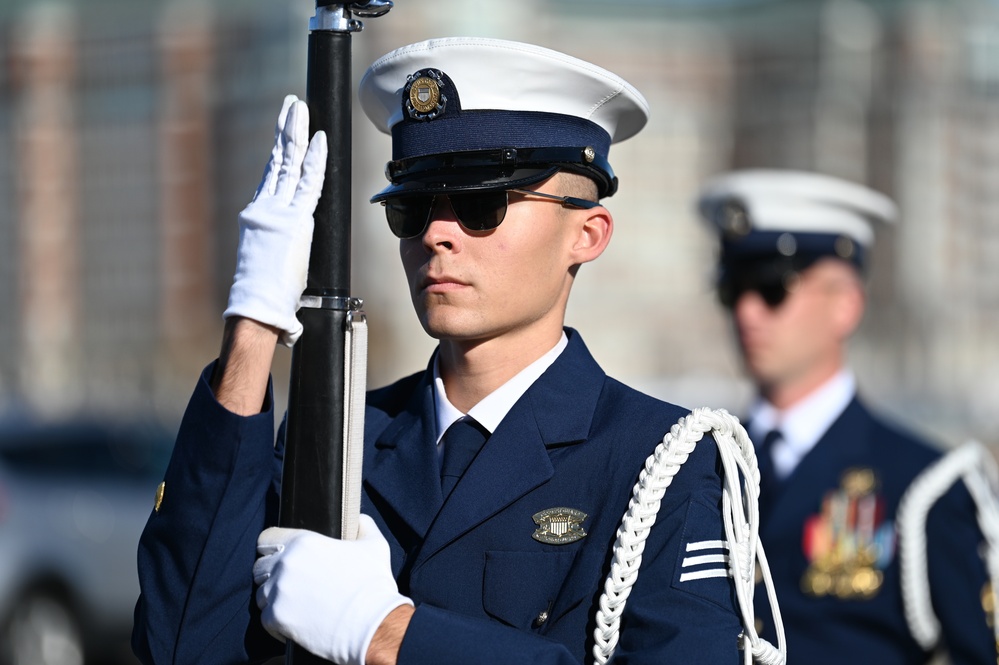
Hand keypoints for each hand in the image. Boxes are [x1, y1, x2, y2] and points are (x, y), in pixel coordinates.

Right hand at [223, 94, 326, 346]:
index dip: (281, 152)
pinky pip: (308, 183)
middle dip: (286, 131)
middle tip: (291, 107)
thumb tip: (286, 267)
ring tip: (299, 109)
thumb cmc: (262, 297)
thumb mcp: (270, 266)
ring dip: (296, 134)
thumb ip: (278, 256)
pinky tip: (320, 140)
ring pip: (289, 164)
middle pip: (278, 161)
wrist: (255, 306)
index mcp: (260, 217)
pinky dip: (315, 161)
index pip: (273, 176)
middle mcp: (265, 208)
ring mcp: (278, 211)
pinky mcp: (294, 219)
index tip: (287, 132)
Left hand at [254, 515, 412, 664]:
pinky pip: (265, 619)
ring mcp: (278, 592)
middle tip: (292, 584)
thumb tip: (359, 520)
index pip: (266, 538)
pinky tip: (295, 624)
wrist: (372, 624)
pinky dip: (277, 623)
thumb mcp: (375, 546)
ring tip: (295, 606)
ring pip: (262, 594)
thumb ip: (363, 526)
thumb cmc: (373, 585)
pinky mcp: (276, 618)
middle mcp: (285, 564)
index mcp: (303, 542)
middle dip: (272, 574)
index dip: (272, 547)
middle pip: (260, 567)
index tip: (281, 556)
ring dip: (275, 599)